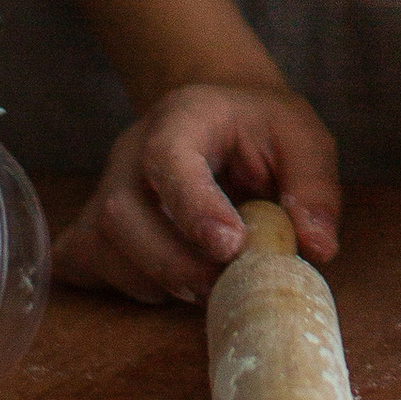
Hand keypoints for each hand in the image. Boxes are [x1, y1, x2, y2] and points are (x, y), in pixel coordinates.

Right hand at [53, 81, 340, 305]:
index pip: (170, 158)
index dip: (193, 207)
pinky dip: (120, 285)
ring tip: (204, 285)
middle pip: (119, 213)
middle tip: (221, 286)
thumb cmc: (260, 128)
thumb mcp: (302, 137)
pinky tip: (163, 283)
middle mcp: (131, 151)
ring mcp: (105, 187)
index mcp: (182, 117)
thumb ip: (314, 186)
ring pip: (98, 245)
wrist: (218, 113)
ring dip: (152, 280)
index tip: (230, 247)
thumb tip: (317, 248)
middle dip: (171, 262)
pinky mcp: (93, 222)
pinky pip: (83, 262)